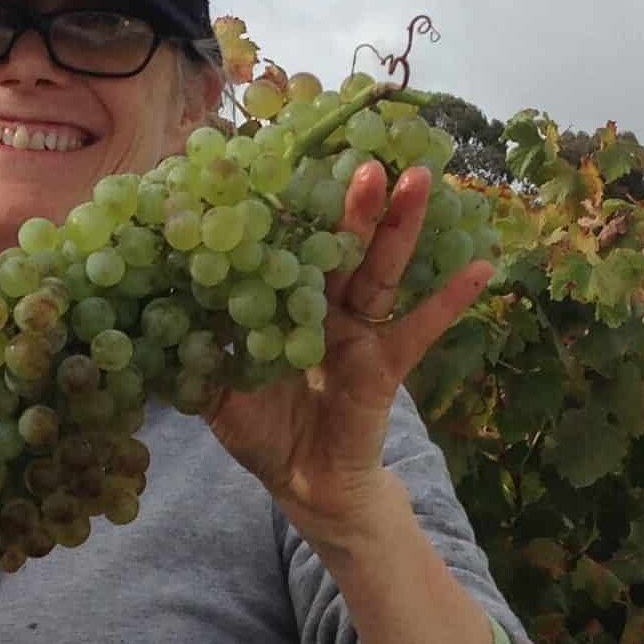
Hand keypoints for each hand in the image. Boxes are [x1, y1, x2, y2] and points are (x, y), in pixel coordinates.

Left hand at [204, 161, 493, 550]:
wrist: (304, 483)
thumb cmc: (261, 431)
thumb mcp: (217, 394)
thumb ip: (197, 355)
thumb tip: (160, 313)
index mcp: (280, 305)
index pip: (284, 248)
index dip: (287, 210)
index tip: (287, 163)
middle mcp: (322, 309)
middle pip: (337, 248)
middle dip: (351, 205)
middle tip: (363, 160)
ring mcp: (357, 333)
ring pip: (379, 273)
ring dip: (399, 227)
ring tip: (417, 179)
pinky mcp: (385, 364)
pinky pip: (419, 330)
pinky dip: (450, 301)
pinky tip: (483, 267)